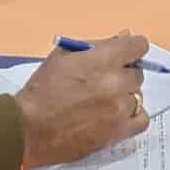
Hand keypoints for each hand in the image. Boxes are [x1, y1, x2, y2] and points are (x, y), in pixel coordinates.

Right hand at [15, 33, 150, 168]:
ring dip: (124, 97)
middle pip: (137, 73)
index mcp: (103, 60)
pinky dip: (132, 117)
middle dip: (123, 75)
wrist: (28, 129)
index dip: (131, 49)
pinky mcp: (117, 133)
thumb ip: (97, 45)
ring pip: (137, 97)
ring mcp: (119, 109)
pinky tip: (116, 116)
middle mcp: (116, 83)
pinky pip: (141, 120)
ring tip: (102, 103)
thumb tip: (124, 37)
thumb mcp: (63, 57)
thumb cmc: (41, 91)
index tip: (124, 54)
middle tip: (103, 82)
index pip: (138, 46)